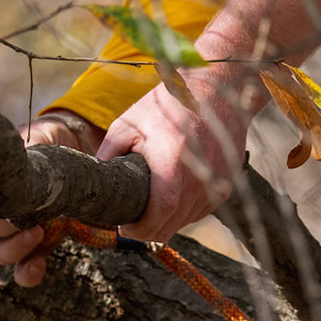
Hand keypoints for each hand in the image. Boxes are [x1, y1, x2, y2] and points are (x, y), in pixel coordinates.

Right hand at [0, 111, 97, 286]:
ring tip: (38, 231)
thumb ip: (10, 154)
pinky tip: (36, 266)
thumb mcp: (28, 139)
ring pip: (1, 252)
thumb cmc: (47, 140)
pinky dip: (28, 272)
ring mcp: (18, 228)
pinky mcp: (42, 243)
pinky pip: (25, 269)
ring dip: (15, 248)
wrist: (79, 146)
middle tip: (24, 212)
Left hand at [98, 62, 265, 243]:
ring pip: (185, 221)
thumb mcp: (128, 123)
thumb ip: (108, 153)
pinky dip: (183, 210)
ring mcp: (217, 182)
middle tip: (132, 223)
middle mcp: (200, 175)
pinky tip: (172, 193)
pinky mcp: (226, 184)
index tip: (124, 227)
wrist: (214, 90)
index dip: (140, 228)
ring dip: (166, 220)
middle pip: (171, 223)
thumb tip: (94, 182)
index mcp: (172, 158)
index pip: (160, 210)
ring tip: (151, 204)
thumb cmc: (166, 105)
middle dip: (148, 230)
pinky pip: (199, 211)